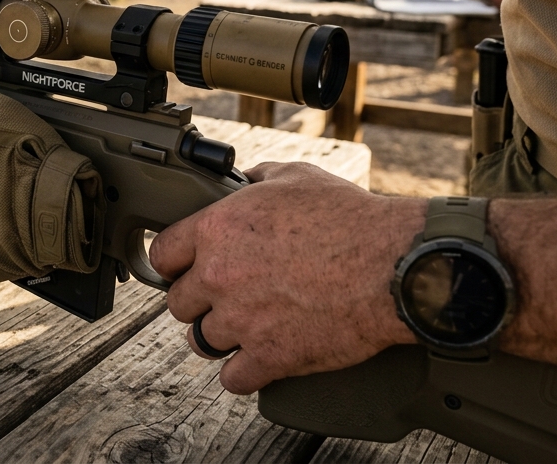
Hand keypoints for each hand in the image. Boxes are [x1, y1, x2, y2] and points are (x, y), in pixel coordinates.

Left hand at [148, 162, 421, 393]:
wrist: (395, 265)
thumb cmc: (351, 218)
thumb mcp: (296, 177)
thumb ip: (256, 180)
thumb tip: (242, 182)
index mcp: (216, 229)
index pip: (161, 255)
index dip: (173, 264)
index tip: (185, 269)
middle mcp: (218, 275)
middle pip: (177, 303)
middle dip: (198, 302)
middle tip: (223, 298)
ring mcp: (241, 320)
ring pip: (201, 342)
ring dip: (218, 338)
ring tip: (241, 330)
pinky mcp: (270, 357)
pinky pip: (233, 378)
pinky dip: (244, 373)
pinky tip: (256, 362)